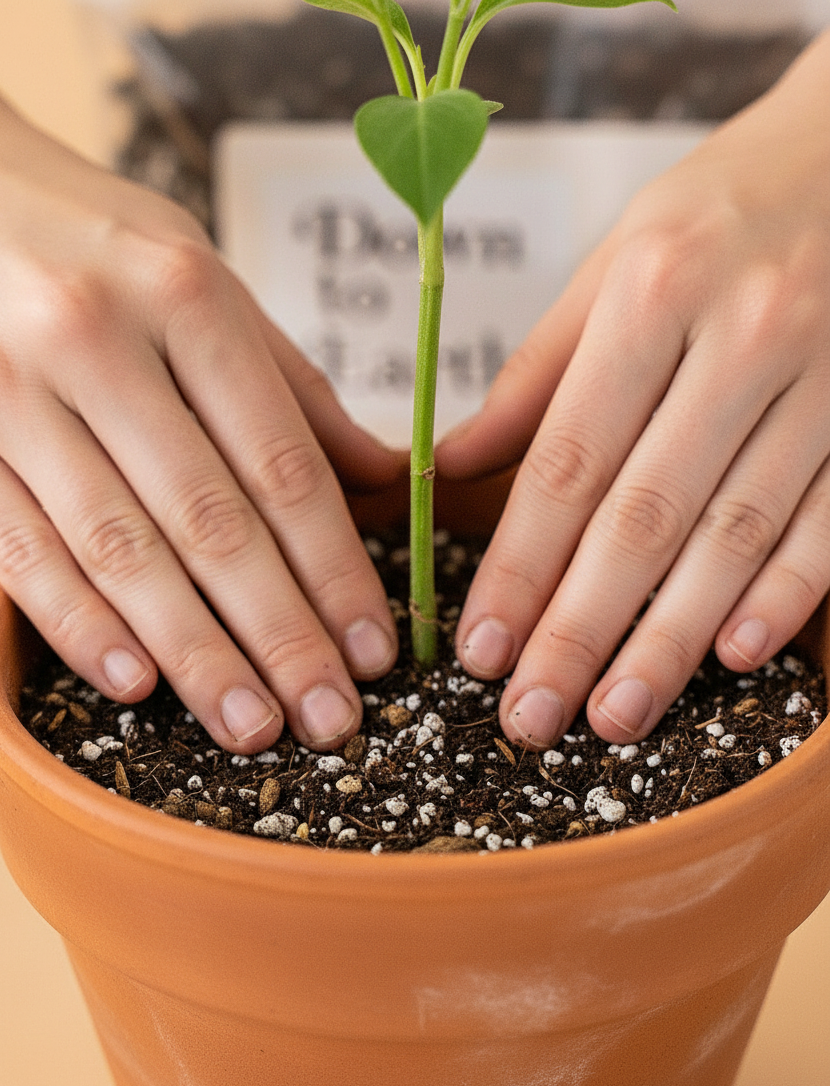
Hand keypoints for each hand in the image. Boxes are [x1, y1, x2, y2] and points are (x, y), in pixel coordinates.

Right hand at [0, 71, 403, 751]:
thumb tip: (386, 481)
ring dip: (192, 654)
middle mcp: (93, 339)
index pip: (282, 462)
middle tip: (330, 717)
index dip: (335, 567)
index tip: (374, 646)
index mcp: (184, 294)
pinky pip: (17, 549)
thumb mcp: (204, 282)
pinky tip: (136, 684)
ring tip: (252, 726)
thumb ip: (290, 386)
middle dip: (279, 633)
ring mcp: (7, 392)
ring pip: (117, 550)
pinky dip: (78, 623)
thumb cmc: (97, 246)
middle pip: (209, 521)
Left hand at [436, 31, 829, 747]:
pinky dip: (785, 594)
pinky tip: (731, 655)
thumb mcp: (610, 267)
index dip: (519, 565)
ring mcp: (824, 377)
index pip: (568, 460)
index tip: (480, 647)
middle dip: (580, 629)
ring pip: (735, 535)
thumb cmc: (713, 217)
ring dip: (670, 637)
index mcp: (653, 292)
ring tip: (614, 714)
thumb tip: (444, 467)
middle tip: (530, 716)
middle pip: (644, 514)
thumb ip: (534, 377)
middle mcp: (743, 334)